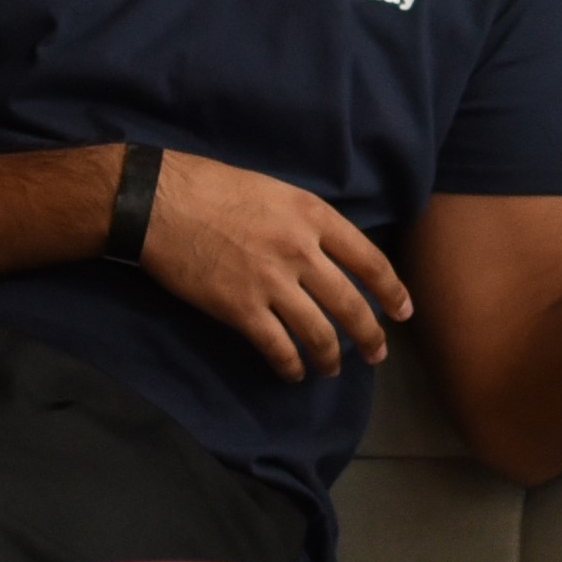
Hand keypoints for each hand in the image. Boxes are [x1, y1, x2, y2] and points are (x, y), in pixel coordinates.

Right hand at [141, 151, 413, 381]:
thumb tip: (326, 254)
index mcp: (312, 216)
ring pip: (319, 333)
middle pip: (351, 305)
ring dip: (331, 358)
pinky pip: (278, 348)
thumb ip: (305, 222)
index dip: (392, 291)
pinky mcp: (241, 309)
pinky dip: (290, 366)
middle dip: (370, 336)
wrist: (158, 203)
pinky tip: (292, 373)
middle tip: (377, 354)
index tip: (403, 312)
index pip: (370, 260)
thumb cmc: (212, 188)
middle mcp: (300, 251)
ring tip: (332, 369)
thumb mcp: (274, 191)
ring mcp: (272, 282)